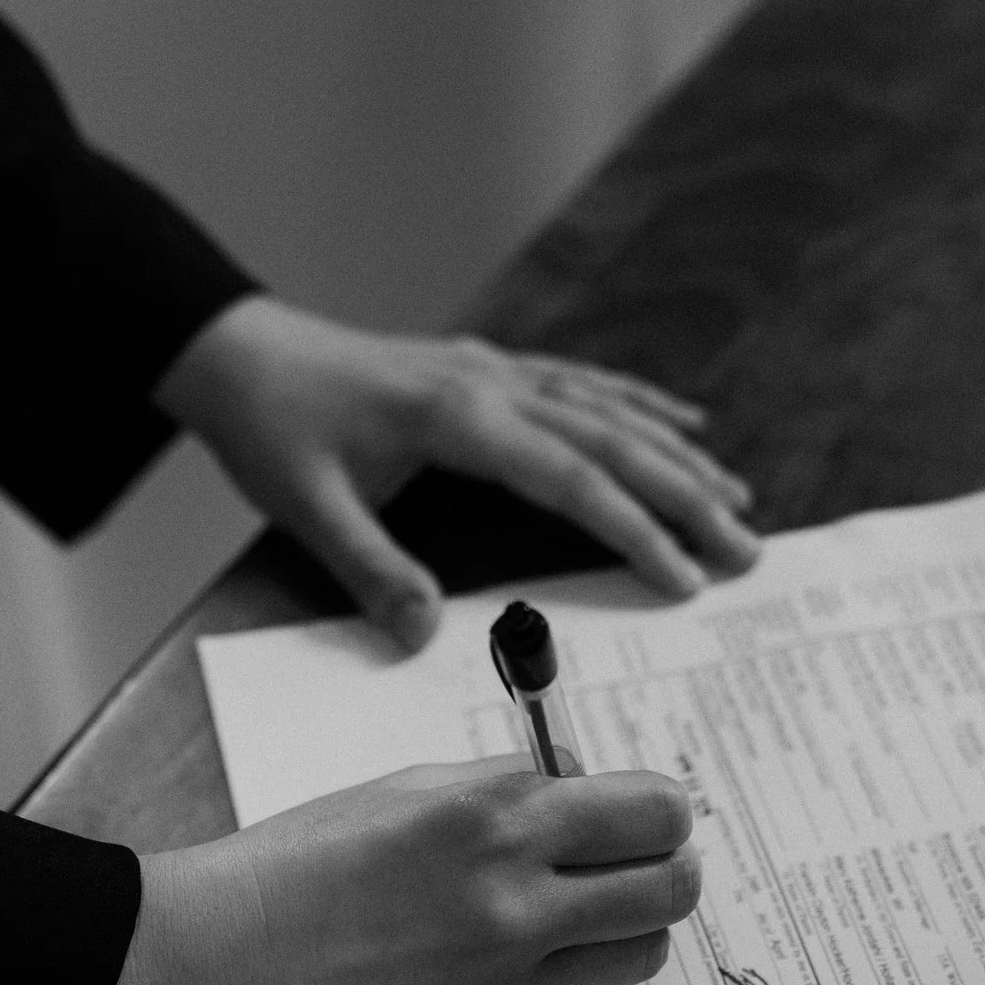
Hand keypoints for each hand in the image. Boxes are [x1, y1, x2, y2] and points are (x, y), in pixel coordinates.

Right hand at [55, 756, 700, 984]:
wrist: (213, 970)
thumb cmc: (297, 866)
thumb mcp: (406, 789)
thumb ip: (509, 782)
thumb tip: (586, 782)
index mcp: (495, 818)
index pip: (654, 811)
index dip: (658, 810)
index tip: (641, 814)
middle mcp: (515, 903)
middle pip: (671, 889)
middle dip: (661, 869)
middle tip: (628, 865)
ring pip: (638, 957)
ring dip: (618, 931)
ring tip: (567, 917)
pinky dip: (568, 983)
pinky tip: (515, 965)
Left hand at [155, 297, 759, 648]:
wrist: (236, 349)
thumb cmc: (269, 427)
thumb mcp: (304, 505)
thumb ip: (368, 568)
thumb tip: (426, 635)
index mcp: (459, 419)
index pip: (570, 478)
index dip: (635, 528)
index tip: (685, 576)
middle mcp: (493, 385)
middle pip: (613, 441)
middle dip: (686, 497)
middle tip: (747, 551)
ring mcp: (495, 370)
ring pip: (610, 410)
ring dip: (678, 454)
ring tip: (737, 499)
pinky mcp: (486, 369)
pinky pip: (583, 384)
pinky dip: (640, 406)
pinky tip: (679, 423)